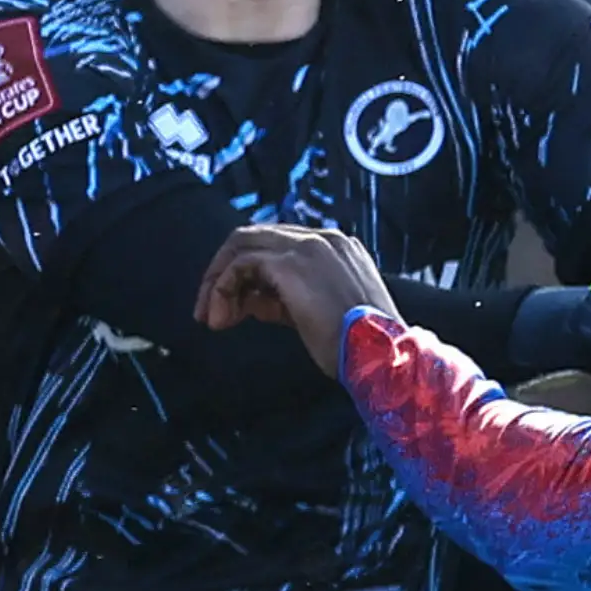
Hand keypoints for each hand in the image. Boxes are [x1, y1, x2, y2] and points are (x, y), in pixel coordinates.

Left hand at [196, 225, 399, 378]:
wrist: (381, 354)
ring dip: (219, 282)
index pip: (279, 244)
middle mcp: (324, 238)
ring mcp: (308, 246)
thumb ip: (285, 300)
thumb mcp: (319, 315)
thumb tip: (250, 301)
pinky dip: (223, 289)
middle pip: (255, 236)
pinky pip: (241, 265)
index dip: (251, 273)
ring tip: (212, 319)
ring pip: (243, 245)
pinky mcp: (291, 263)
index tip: (240, 307)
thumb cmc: (359, 345)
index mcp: (338, 247)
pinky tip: (222, 318)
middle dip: (225, 272)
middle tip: (210, 310)